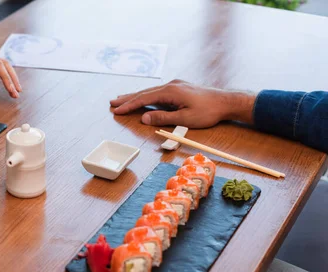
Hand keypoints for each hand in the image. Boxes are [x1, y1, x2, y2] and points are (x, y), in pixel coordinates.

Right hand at [110, 80, 255, 127]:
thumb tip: (143, 118)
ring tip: (122, 99)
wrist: (225, 101)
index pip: (144, 99)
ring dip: (135, 96)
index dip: (129, 106)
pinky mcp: (179, 88)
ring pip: (150, 91)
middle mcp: (170, 85)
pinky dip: (146, 95)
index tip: (116, 110)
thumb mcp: (185, 119)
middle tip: (112, 102)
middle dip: (127, 98)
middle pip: (144, 92)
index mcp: (170, 92)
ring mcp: (175, 85)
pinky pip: (157, 91)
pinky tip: (142, 97)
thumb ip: (163, 118)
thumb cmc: (207, 112)